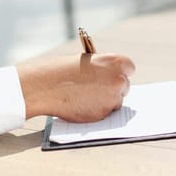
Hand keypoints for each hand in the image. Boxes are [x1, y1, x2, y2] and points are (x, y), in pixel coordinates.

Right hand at [16, 53, 135, 121]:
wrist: (46, 87)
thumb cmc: (61, 71)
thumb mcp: (86, 61)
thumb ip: (102, 69)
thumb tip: (109, 76)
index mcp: (115, 61)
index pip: (129, 67)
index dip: (121, 72)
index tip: (115, 75)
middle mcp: (118, 79)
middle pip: (125, 85)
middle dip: (114, 88)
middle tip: (99, 89)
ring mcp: (112, 98)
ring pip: (116, 101)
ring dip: (106, 101)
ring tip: (85, 97)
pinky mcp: (103, 114)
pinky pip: (105, 113)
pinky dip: (97, 111)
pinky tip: (82, 105)